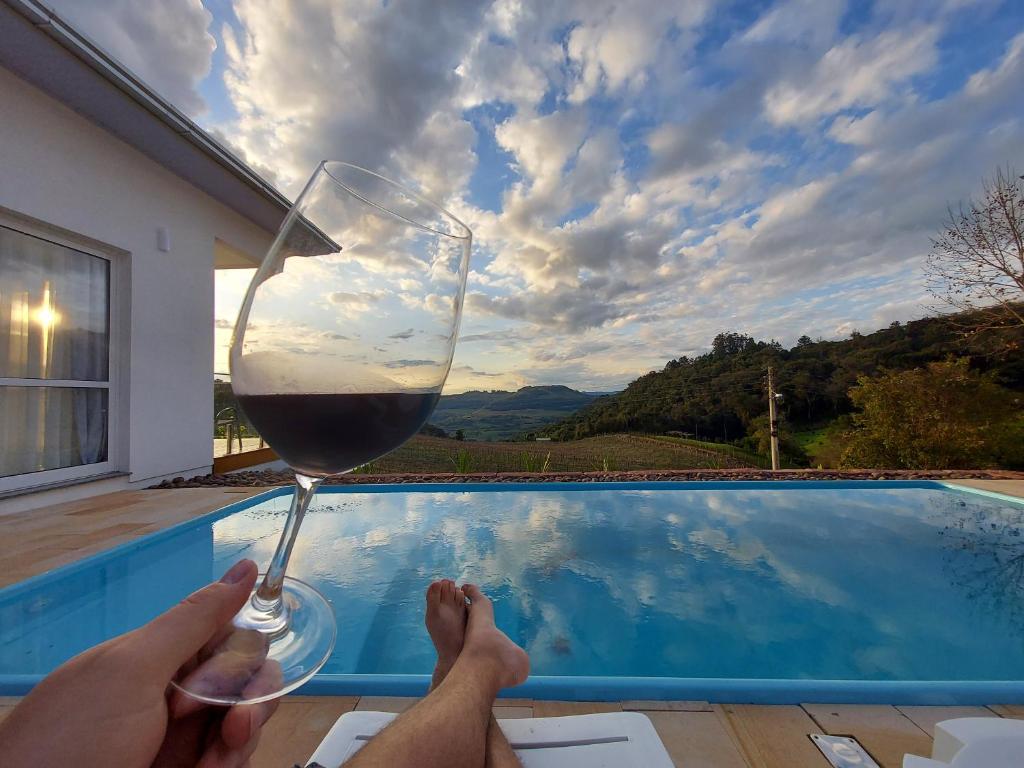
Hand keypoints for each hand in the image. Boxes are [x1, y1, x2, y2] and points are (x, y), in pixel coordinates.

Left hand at [0, 559, 278, 767]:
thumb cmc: (73, 740)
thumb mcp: (132, 671)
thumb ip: (194, 619)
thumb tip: (247, 567)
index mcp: (159, 657)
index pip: (231, 636)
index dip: (237, 659)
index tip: (212, 684)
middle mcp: (175, 694)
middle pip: (249, 679)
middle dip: (251, 702)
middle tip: (228, 731)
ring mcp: (182, 740)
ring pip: (246, 723)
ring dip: (240, 741)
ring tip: (211, 766)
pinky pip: (233, 760)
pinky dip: (229, 765)